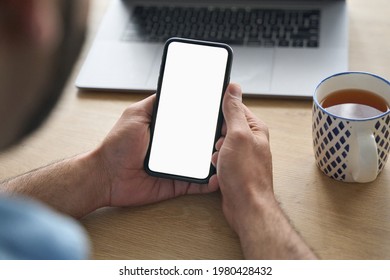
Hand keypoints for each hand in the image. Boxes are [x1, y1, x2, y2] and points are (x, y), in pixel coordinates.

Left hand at [96, 94, 218, 207]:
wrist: (107, 175)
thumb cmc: (117, 145)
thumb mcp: (136, 115)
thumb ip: (154, 103)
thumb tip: (171, 89)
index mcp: (167, 131)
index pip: (192, 123)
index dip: (206, 120)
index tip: (221, 115)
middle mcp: (175, 148)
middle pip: (201, 143)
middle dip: (215, 139)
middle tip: (227, 135)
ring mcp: (178, 166)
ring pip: (203, 163)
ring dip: (215, 159)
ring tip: (225, 153)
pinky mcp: (177, 184)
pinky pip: (196, 184)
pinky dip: (208, 183)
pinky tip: (218, 177)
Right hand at [210, 84, 274, 232]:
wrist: (246, 206)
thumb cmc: (246, 175)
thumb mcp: (238, 135)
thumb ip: (234, 111)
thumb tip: (233, 88)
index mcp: (254, 128)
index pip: (235, 107)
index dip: (221, 112)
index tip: (213, 117)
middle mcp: (250, 140)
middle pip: (225, 126)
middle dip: (216, 135)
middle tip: (220, 144)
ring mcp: (242, 154)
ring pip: (219, 142)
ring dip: (214, 149)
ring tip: (221, 159)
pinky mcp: (234, 167)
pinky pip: (219, 156)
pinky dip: (215, 160)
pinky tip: (218, 168)